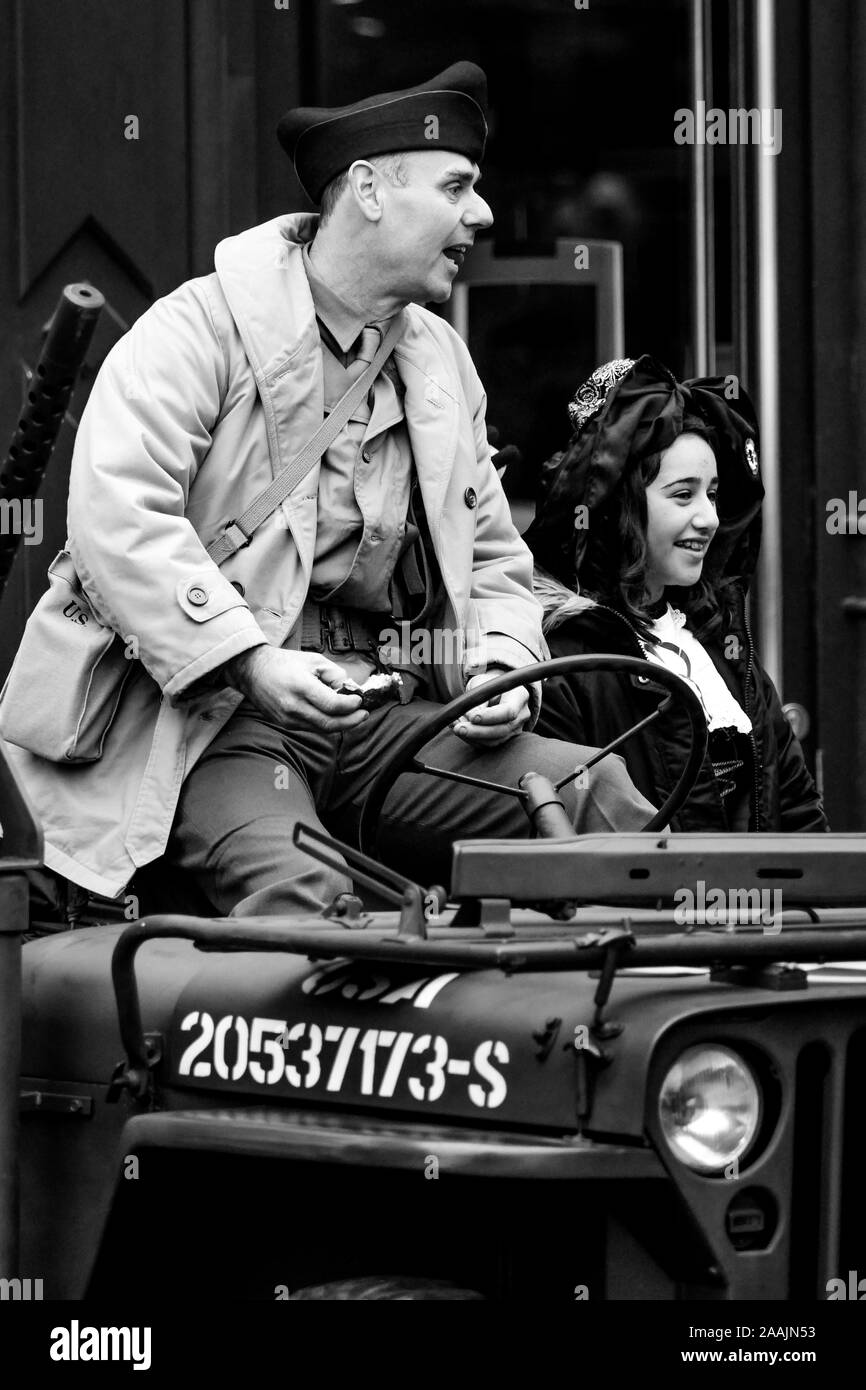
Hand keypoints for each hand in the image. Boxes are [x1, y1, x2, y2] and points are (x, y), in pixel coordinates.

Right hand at [225, 645, 366, 732]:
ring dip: (340, 724)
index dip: (350, 706)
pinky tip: (334, 716)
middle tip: (364, 714)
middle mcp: (293, 706)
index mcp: (301, 687)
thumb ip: (335, 675)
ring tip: (353, 715)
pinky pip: (311, 728)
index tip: (360, 700)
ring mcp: (287, 718)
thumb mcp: (314, 660)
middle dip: (351, 721)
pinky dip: (326, 723)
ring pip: (322, 729)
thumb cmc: (283, 663)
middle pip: (329, 723)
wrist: (252, 671)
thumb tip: (351, 690)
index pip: (332, 705)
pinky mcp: (285, 724)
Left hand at [451, 671, 530, 745]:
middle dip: (478, 731)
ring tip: (456, 728)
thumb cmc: (489, 684)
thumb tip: (471, 716)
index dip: (490, 716)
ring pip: (495, 740)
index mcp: (519, 696)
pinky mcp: (505, 739)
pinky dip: (472, 740)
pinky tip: (460, 730)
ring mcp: (515, 729)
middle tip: (459, 728)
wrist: (495, 692)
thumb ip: (479, 698)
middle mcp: (521, 715)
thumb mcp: (484, 683)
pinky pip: (488, 744)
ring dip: (472, 737)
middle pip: (502, 729)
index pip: (508, 711)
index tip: (473, 717)